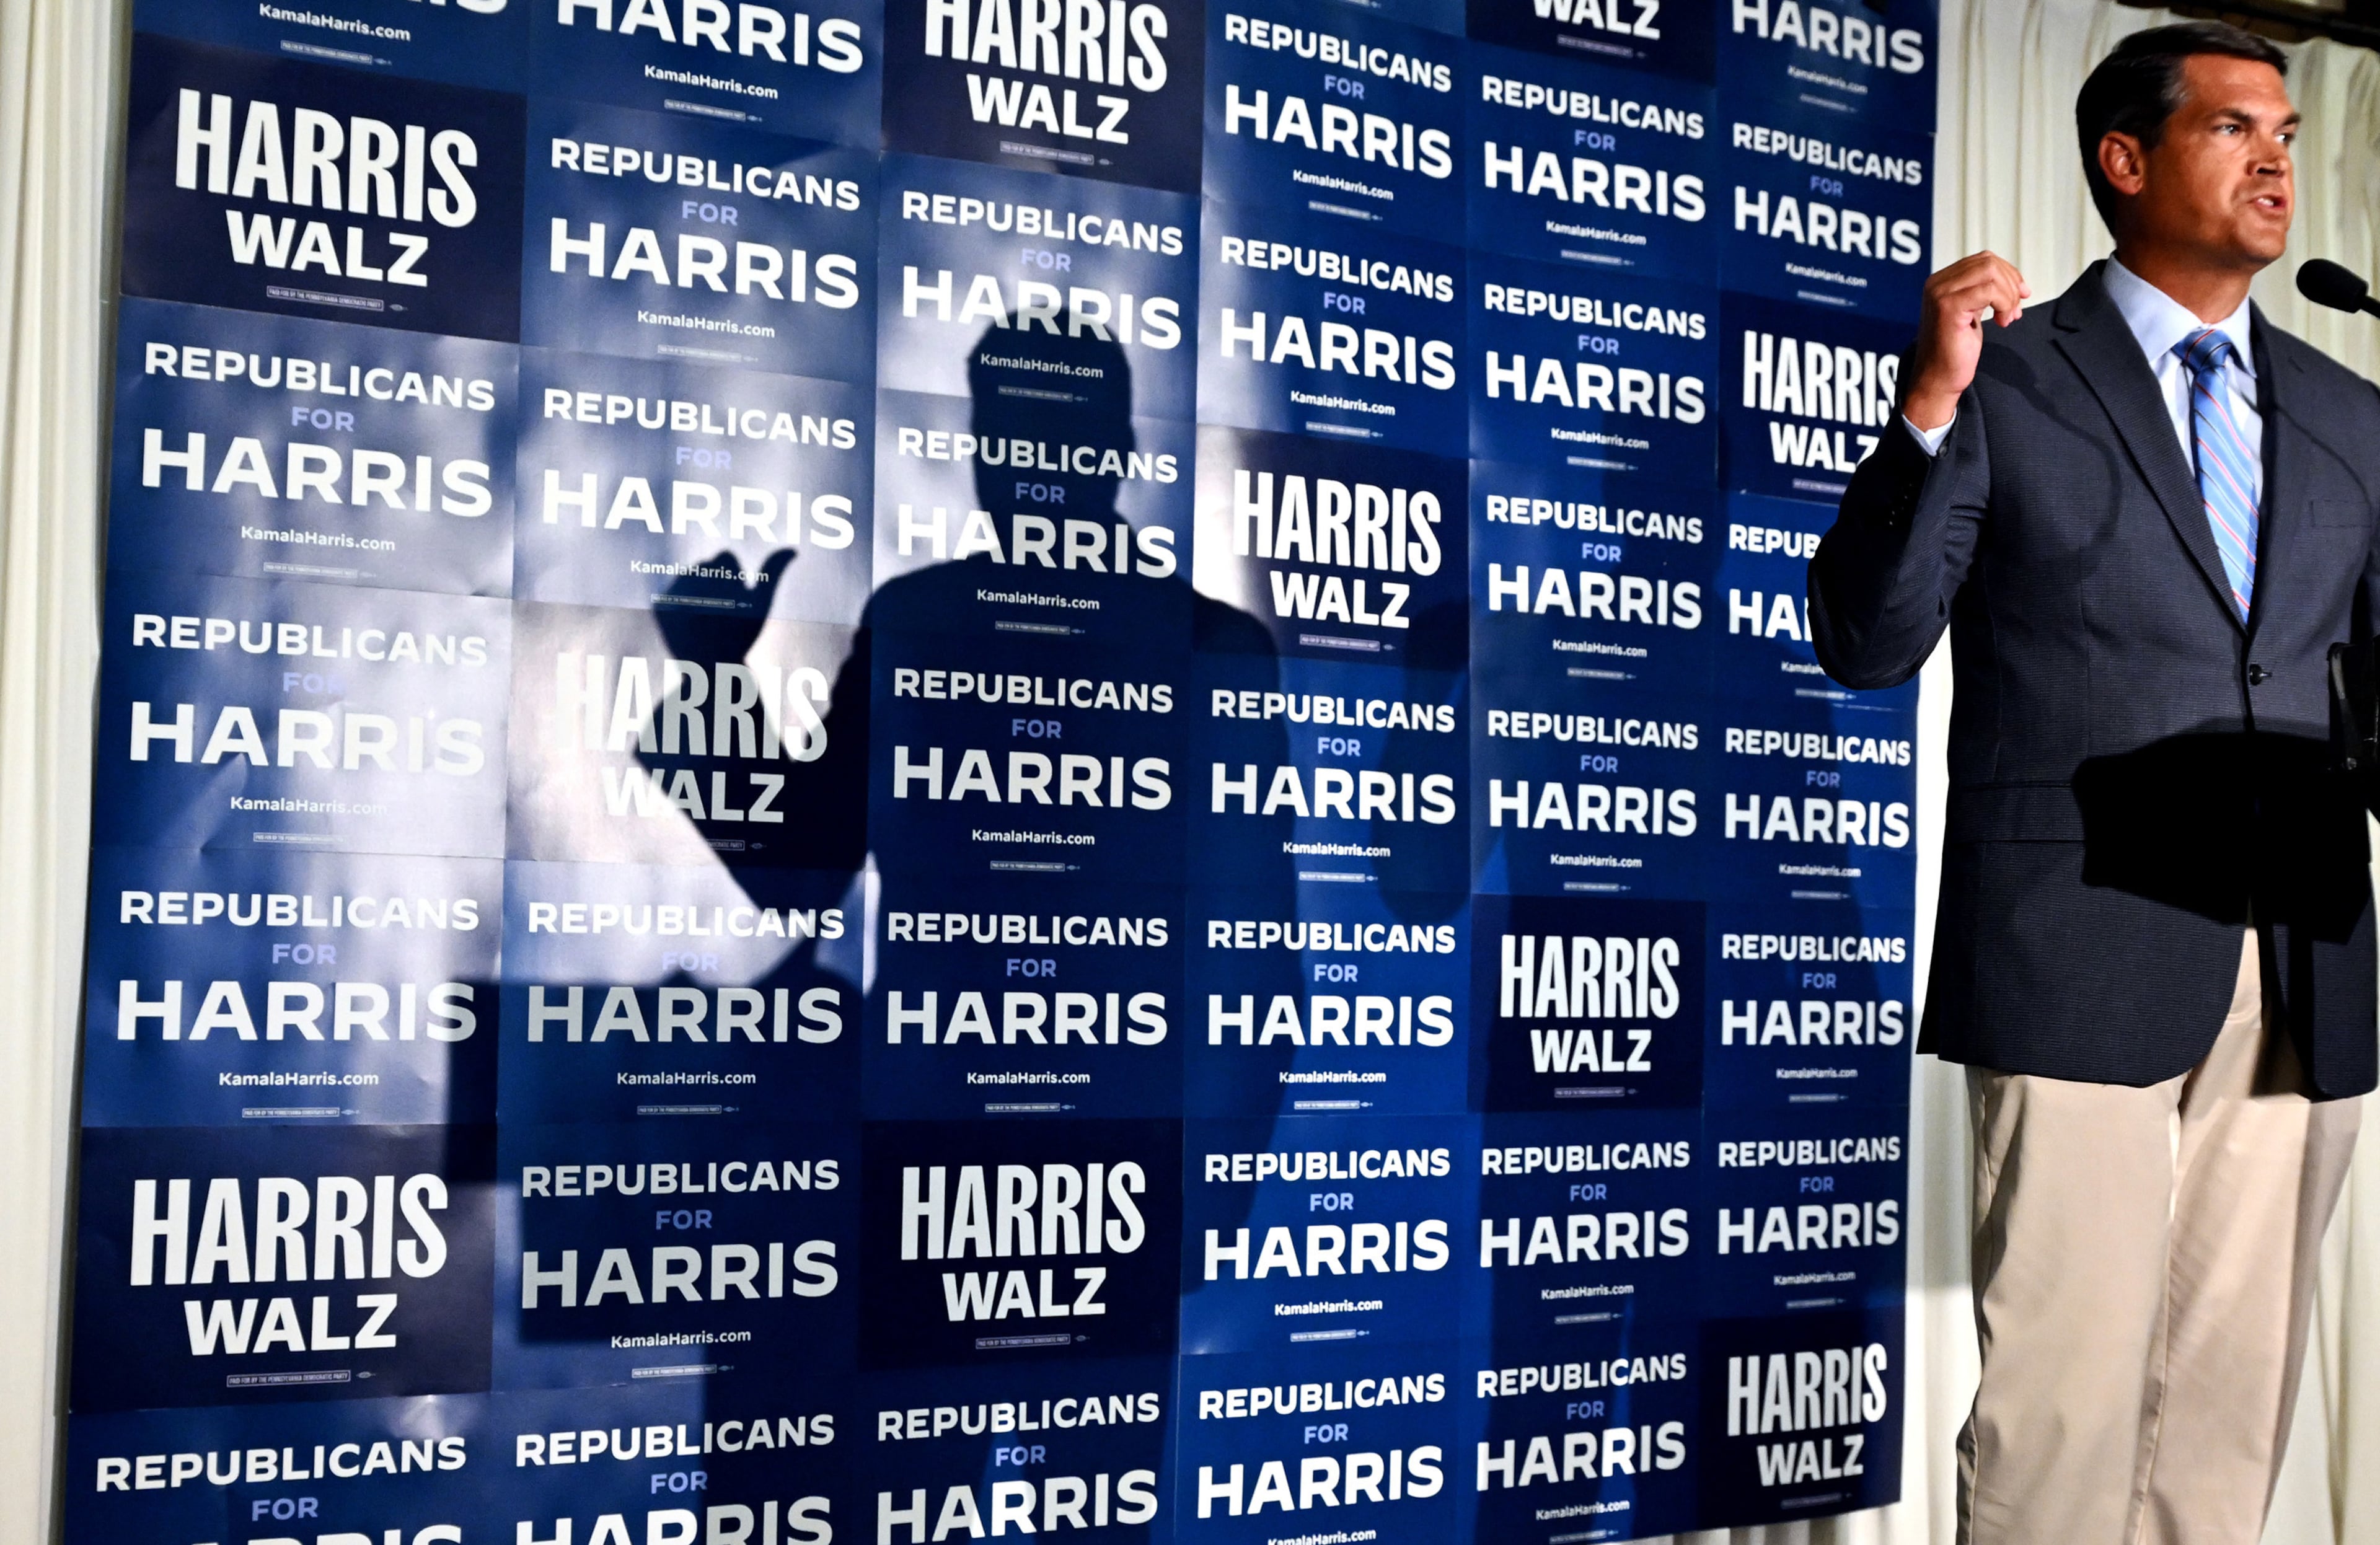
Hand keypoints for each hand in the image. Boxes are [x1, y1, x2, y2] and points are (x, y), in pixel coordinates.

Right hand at [1903, 252, 2029, 431]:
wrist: (1938, 379)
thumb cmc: (1954, 352)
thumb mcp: (1971, 312)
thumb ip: (1982, 292)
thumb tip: (2011, 279)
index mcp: (1941, 282)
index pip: (1984, 260)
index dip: (2009, 274)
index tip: (2020, 295)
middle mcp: (1937, 283)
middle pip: (1989, 262)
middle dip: (2011, 283)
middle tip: (2014, 310)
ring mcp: (1941, 294)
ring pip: (1990, 272)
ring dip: (2009, 295)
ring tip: (2008, 317)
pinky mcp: (1948, 307)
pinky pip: (1989, 290)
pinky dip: (2004, 303)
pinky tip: (2001, 322)